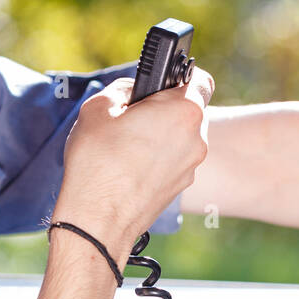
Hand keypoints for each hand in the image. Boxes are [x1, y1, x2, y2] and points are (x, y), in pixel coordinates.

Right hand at [52, 67, 215, 263]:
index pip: (201, 79)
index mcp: (184, 111)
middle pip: (188, 110)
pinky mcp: (181, 186)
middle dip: (164, 108)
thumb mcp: (98, 108)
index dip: (181, 76)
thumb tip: (134, 91)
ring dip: (161, 135)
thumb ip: (124, 89)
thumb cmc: (98, 163)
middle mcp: (197, 138)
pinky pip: (174, 160)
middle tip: (132, 115)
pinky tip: (130, 165)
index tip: (161, 82)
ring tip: (126, 143)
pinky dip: (158, 158)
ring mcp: (192, 165)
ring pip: (181, 137)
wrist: (97, 221)